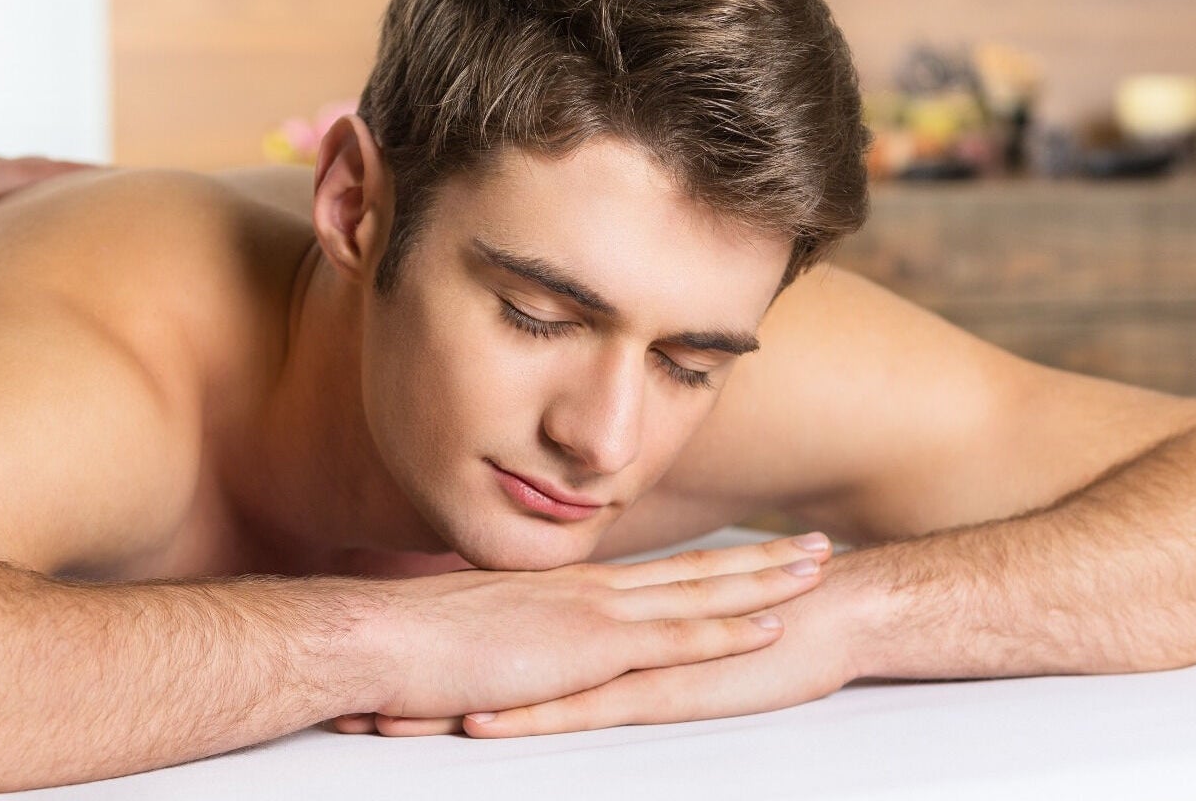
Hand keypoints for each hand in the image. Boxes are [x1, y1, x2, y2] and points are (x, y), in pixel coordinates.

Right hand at [335, 532, 834, 733]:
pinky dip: (725, 629)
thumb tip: (524, 650)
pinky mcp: (588, 648)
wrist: (379, 638)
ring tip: (816, 571)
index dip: (711, 561)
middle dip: (760, 560)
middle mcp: (590, 591)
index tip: (754, 553)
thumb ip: (513, 638)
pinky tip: (767, 626)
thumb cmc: (412, 644)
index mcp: (566, 591)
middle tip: (814, 545)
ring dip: (763, 583)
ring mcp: (594, 614)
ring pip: (699, 593)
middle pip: (694, 571)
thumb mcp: (478, 637)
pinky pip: (672, 639)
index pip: (656, 573)